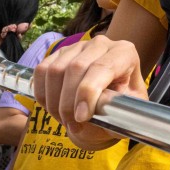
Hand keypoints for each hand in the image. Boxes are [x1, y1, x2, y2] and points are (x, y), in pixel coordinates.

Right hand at [34, 34, 147, 149]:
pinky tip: (53, 109)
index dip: (88, 93)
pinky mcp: (59, 53)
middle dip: (69, 102)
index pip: (102, 67)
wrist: (110, 102)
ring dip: (55, 102)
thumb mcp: (128, 108)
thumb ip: (117, 106)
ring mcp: (78, 46)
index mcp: (124, 53)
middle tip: (74, 126)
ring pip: (55, 70)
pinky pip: (41, 71)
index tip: (82, 118)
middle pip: (76, 67)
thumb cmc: (123, 105)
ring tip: (66, 121)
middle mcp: (101, 44)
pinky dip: (43, 94)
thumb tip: (99, 105)